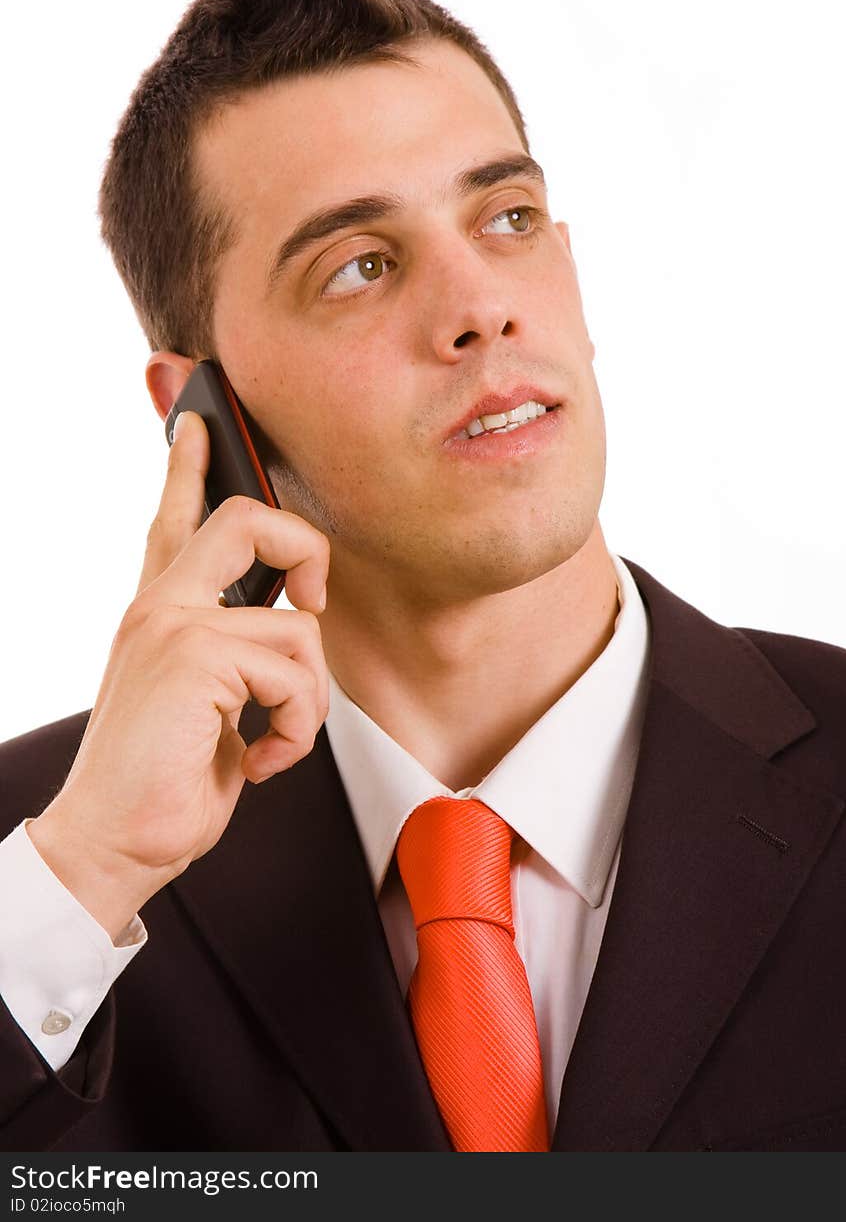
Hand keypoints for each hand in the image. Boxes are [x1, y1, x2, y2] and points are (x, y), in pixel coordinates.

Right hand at [28, 410, 330, 937]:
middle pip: (244, 520)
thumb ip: (235, 660)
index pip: (174, 524)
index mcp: (159, 617)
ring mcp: (172, 626)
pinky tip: (260, 760)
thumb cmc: (160, 786)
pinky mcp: (193, 657)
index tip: (199, 422)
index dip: (189, 469)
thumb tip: (291, 631)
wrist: (111, 846)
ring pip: (299, 628)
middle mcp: (159, 609)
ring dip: (309, 702)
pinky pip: (296, 673)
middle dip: (304, 549)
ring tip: (274, 741)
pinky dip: (297, 729)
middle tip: (312, 597)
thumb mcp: (205, 708)